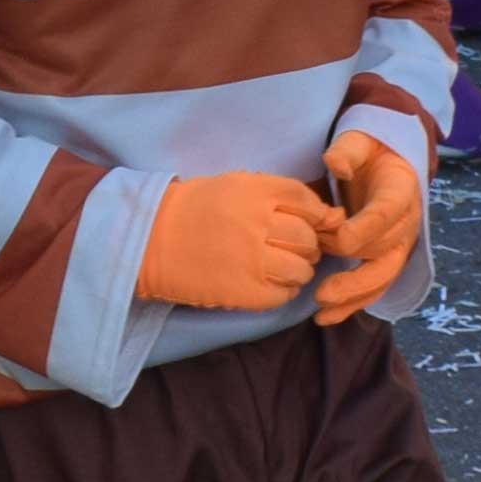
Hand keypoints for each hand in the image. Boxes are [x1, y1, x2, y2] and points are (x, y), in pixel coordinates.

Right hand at [138, 170, 334, 313]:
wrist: (150, 240)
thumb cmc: (195, 209)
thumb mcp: (235, 186)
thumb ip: (280, 196)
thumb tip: (330, 215)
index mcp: (255, 191)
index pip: (307, 202)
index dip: (314, 215)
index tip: (308, 223)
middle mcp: (257, 223)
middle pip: (307, 238)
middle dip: (306, 246)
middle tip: (291, 249)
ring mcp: (251, 260)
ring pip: (301, 270)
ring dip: (298, 271)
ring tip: (279, 268)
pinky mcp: (244, 291)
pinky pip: (283, 295)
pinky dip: (282, 291)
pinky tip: (267, 284)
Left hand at [314, 129, 425, 308]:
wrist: (388, 163)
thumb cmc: (370, 152)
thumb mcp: (360, 140)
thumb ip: (347, 150)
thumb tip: (335, 163)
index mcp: (400, 190)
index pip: (387, 213)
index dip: (366, 228)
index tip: (339, 238)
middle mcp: (405, 223)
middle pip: (385, 254)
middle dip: (353, 271)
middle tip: (322, 283)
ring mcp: (398, 245)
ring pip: (382, 278)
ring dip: (353, 296)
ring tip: (322, 307)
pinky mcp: (386, 260)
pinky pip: (374, 287)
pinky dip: (352, 305)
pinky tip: (326, 318)